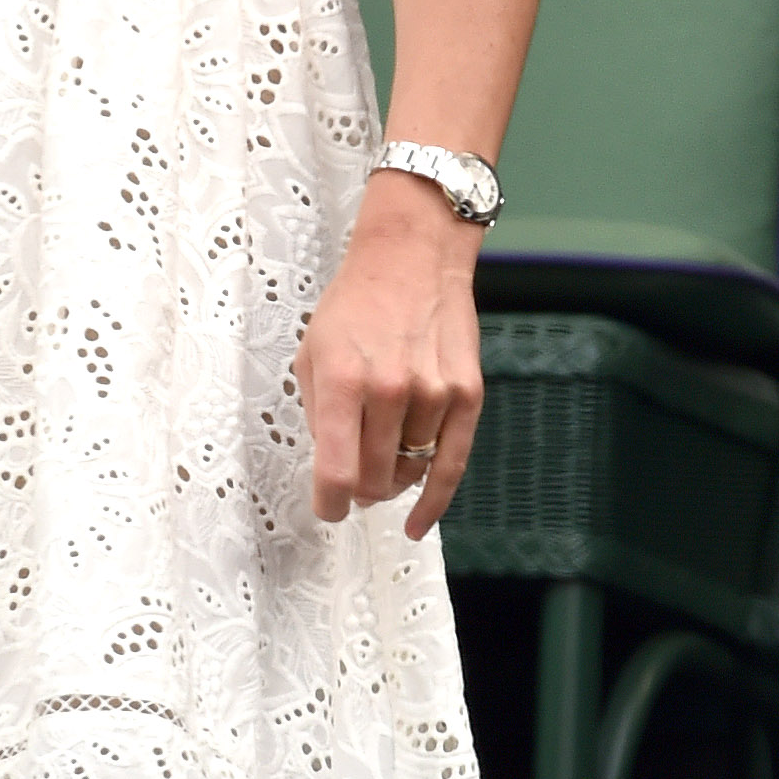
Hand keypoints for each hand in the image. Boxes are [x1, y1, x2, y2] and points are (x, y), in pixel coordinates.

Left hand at [294, 172, 483, 539]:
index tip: (327, 508)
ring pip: (409, 474)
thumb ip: (317, 414)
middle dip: (359, 490)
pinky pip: (452, 467)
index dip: (328, 503)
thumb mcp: (312, 351)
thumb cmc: (355, 305)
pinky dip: (433, 501)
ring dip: (392, 477)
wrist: (411, 257)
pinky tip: (418, 521)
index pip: (336, 472)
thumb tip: (332, 470)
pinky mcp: (467, 396)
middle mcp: (389, 390)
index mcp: (341, 380)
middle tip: (353, 479)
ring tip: (381, 454)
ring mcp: (433, 394)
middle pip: (374, 481)